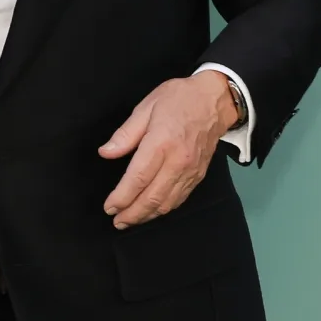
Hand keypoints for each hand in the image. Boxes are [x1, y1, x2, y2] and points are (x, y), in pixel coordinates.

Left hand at [99, 72, 239, 228]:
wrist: (215, 100)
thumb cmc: (178, 99)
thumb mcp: (146, 108)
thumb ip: (125, 134)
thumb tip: (105, 153)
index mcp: (161, 143)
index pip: (138, 178)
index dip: (122, 197)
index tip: (109, 207)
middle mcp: (178, 162)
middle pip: (153, 197)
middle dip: (132, 213)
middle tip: (117, 221)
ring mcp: (191, 171)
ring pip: (167, 202)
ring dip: (147, 216)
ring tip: (130, 221)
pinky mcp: (199, 175)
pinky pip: (180, 198)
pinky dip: (164, 209)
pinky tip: (152, 211)